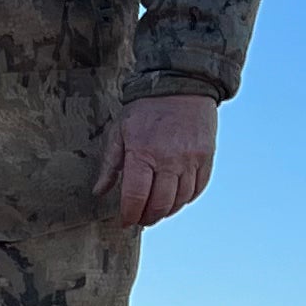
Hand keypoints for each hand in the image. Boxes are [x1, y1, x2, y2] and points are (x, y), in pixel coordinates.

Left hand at [98, 93, 219, 227]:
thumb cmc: (145, 109)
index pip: (136, 198)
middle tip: (140, 219)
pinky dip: (186, 200)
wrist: (181, 83)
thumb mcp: (119, 131)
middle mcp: (169, 159)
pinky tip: (175, 199)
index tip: (125, 221)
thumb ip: (109, 164)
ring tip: (156, 211)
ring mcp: (191, 159)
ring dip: (166, 212)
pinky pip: (198, 188)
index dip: (129, 216)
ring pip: (180, 200)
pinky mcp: (206, 156)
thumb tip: (99, 192)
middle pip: (159, 205)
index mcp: (143, 153)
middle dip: (147, 218)